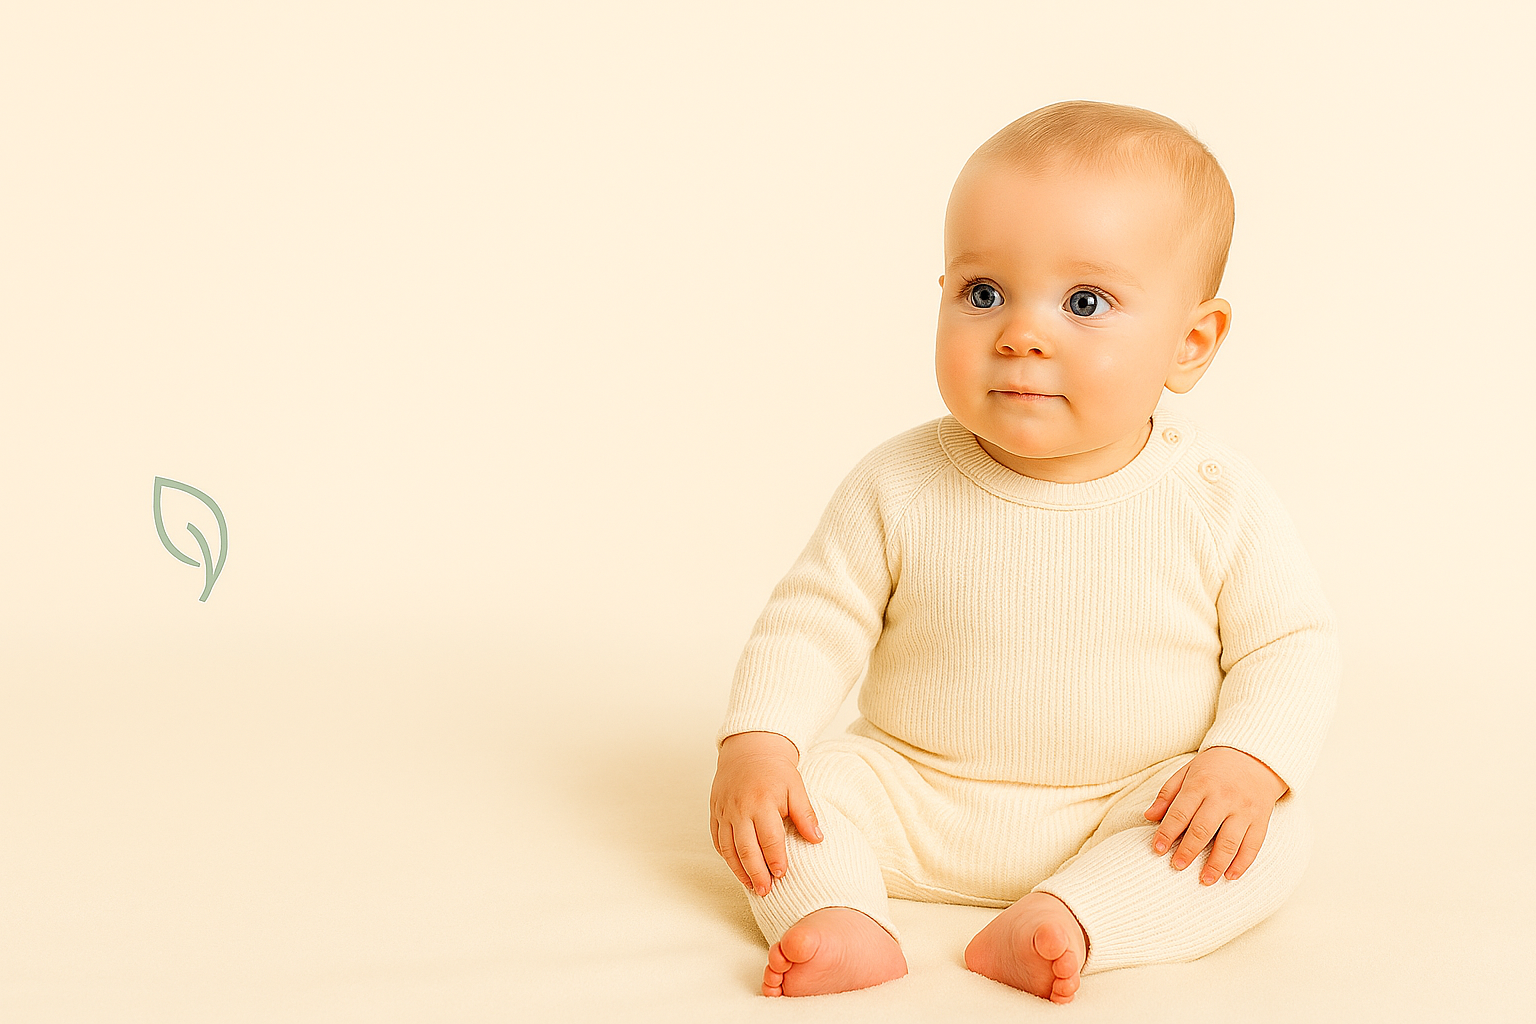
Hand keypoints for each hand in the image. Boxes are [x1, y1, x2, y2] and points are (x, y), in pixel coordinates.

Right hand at [709, 731, 822, 897]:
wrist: (749, 749)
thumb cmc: (776, 771)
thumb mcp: (796, 787)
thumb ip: (805, 814)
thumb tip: (817, 839)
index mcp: (762, 802)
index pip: (769, 839)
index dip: (775, 859)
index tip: (782, 875)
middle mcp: (739, 808)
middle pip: (746, 849)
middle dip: (756, 873)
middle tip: (765, 892)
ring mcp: (724, 811)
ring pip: (728, 848)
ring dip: (739, 870)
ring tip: (751, 886)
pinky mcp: (715, 811)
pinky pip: (717, 839)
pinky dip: (726, 856)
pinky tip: (737, 868)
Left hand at [1143, 746, 1288, 884]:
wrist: (1256, 756)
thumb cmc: (1215, 766)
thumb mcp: (1187, 771)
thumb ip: (1168, 795)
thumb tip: (1148, 817)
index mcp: (1201, 784)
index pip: (1180, 812)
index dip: (1167, 833)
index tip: (1156, 850)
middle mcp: (1224, 797)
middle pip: (1203, 829)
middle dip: (1188, 851)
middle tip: (1177, 867)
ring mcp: (1244, 809)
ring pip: (1230, 841)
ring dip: (1216, 864)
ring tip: (1204, 880)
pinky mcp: (1261, 818)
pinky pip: (1253, 844)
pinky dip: (1243, 863)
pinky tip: (1231, 876)